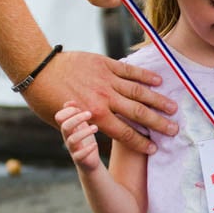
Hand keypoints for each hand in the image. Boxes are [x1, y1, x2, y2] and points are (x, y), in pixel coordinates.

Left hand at [24, 50, 178, 153]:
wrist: (39, 70)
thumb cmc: (47, 100)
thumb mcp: (65, 122)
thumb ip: (87, 127)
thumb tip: (103, 135)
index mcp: (94, 116)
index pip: (125, 134)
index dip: (141, 143)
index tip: (154, 148)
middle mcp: (104, 99)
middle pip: (138, 114)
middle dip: (158, 123)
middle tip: (174, 130)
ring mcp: (106, 80)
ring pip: (139, 91)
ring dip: (158, 101)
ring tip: (173, 108)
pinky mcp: (105, 64)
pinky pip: (130, 71)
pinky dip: (146, 76)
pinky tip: (159, 81)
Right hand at [56, 102, 101, 171]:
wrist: (90, 161)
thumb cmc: (86, 141)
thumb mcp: (82, 125)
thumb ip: (77, 114)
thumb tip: (69, 102)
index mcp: (68, 128)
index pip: (60, 117)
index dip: (68, 111)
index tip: (80, 108)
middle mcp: (67, 138)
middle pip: (65, 126)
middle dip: (77, 118)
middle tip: (89, 114)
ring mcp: (72, 149)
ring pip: (72, 140)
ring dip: (84, 132)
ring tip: (96, 128)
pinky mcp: (79, 159)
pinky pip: (79, 155)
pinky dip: (87, 149)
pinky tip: (95, 145)